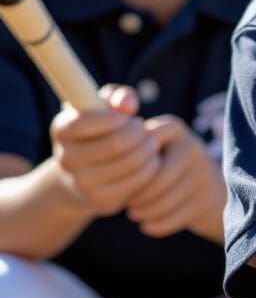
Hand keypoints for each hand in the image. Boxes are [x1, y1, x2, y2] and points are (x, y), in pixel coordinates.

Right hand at [49, 84, 160, 216]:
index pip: (85, 122)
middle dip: (139, 133)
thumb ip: (117, 96)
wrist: (86, 172)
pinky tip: (150, 160)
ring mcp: (81, 183)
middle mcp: (66, 159)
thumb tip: (128, 104)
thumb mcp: (105, 105)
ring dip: (148, 149)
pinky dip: (150, 168)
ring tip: (150, 142)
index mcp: (62, 129)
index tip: (126, 117)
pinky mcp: (100, 201)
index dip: (114, 118)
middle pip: (115, 144)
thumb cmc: (100, 129)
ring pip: (129, 163)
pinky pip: (136, 182)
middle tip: (145, 129)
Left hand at [126, 115, 225, 240]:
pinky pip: (171, 219)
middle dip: (135, 196)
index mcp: (173, 129)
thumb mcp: (152, 145)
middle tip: (128, 202)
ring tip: (135, 212)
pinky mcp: (207, 201)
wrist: (210, 187)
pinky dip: (155, 225)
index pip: (140, 150)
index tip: (122, 177)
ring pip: (160, 202)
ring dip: (142, 212)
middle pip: (151, 180)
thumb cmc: (166, 164)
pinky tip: (148, 224)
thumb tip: (108, 158)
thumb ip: (126, 142)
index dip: (126, 169)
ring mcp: (202, 174)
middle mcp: (191, 147)